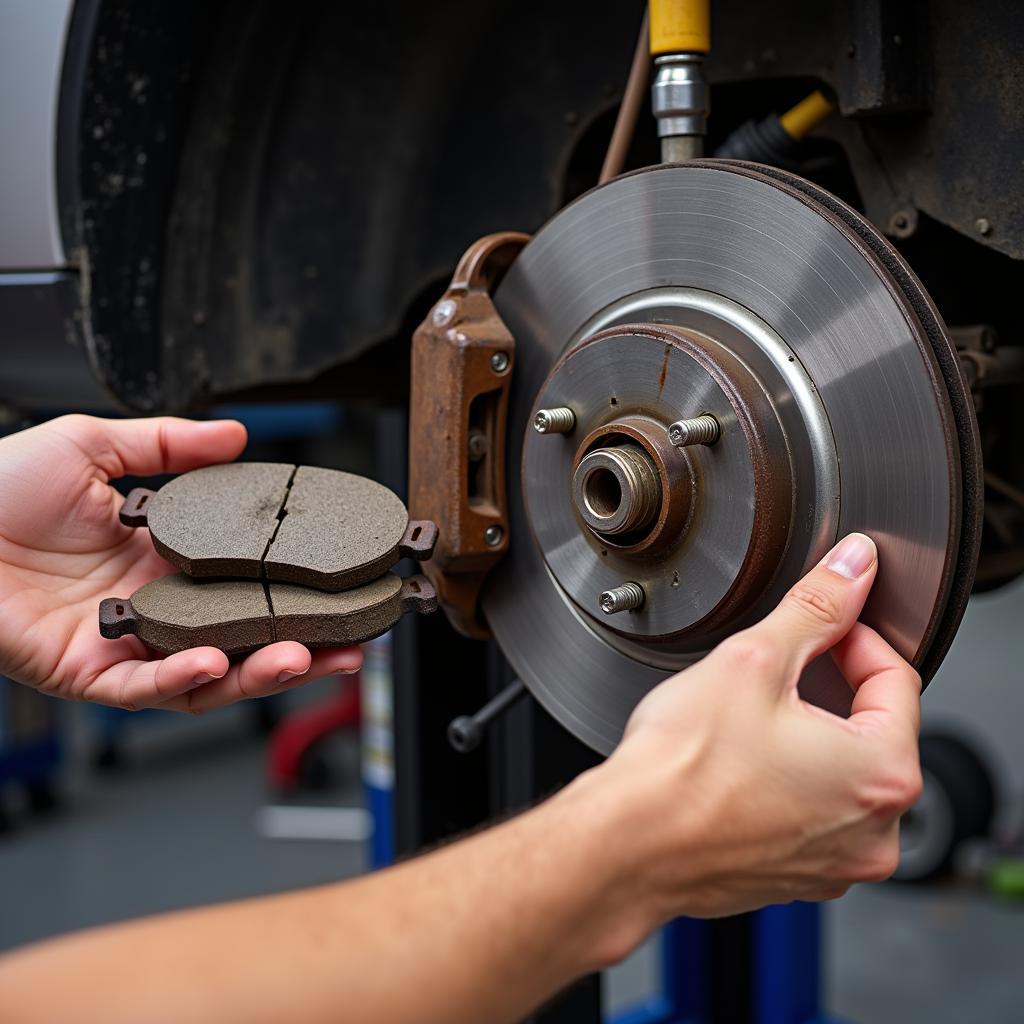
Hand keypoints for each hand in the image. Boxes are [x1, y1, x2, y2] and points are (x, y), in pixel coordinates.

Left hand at [0, 415, 360, 710]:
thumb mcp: (94, 444)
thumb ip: (171, 443)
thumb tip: (237, 435)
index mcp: (163, 558)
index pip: (247, 583)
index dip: (295, 591)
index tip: (341, 587)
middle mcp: (154, 605)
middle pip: (242, 638)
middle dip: (301, 648)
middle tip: (351, 647)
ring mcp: (124, 643)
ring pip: (205, 674)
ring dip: (257, 672)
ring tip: (300, 660)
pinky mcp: (86, 671)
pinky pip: (142, 688)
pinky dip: (180, 678)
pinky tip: (211, 661)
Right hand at [578, 532, 920, 934]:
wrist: (628, 843)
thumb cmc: (682, 770)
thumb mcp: (753, 660)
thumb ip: (816, 606)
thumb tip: (853, 567)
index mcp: (884, 774)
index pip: (896, 678)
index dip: (850, 638)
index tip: (813, 631)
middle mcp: (876, 831)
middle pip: (871, 726)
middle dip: (827, 687)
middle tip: (768, 673)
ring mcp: (838, 862)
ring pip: (840, 768)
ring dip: (806, 734)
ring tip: (744, 722)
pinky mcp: (800, 875)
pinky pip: (812, 809)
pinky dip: (787, 780)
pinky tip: (739, 764)